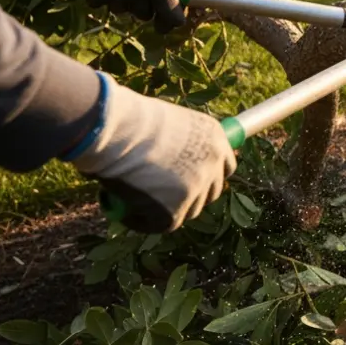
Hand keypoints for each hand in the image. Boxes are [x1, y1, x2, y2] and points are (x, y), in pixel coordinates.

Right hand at [65, 74, 236, 233]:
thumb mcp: (172, 124)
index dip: (210, 175)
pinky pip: (163, 224)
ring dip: (171, 209)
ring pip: (189, 210)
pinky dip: (145, 221)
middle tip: (168, 197)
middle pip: (212, 192)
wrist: (119, 130)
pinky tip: (128, 214)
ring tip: (141, 202)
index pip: (226, 166)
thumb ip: (182, 144)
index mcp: (215, 138)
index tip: (194, 180)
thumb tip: (174, 162)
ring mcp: (196, 188)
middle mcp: (213, 164)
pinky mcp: (175, 210)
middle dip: (193, 195)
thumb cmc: (133, 120)